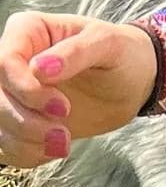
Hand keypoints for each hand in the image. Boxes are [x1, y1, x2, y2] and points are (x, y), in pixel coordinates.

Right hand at [0, 11, 157, 168]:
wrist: (131, 82)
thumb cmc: (120, 53)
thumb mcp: (106, 44)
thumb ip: (74, 53)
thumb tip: (39, 69)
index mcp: (27, 32)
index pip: (3, 64)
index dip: (27, 91)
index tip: (63, 108)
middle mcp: (15, 60)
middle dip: (26, 123)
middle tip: (64, 133)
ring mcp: (17, 91)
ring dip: (26, 142)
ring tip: (63, 144)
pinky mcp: (26, 118)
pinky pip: (9, 143)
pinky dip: (27, 154)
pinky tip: (54, 150)